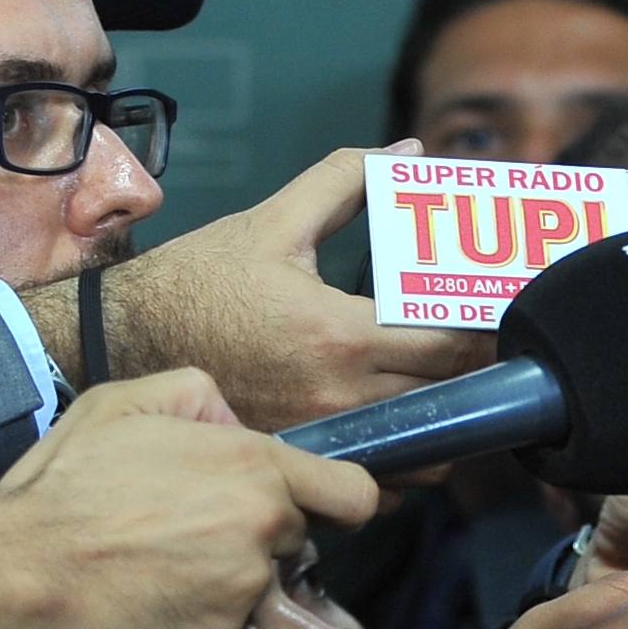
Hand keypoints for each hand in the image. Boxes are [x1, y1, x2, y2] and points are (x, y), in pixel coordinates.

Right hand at [0, 372, 380, 628]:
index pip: (354, 493)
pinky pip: (228, 620)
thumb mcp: (123, 404)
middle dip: (263, 531)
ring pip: (261, 579)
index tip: (319, 507)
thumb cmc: (68, 482)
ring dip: (229, 573)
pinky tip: (155, 591)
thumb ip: (195, 395)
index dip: (339, 500)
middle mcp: (265, 526)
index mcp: (255, 466)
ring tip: (164, 559)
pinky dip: (201, 610)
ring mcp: (246, 585)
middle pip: (297, 535)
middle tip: (199, 527)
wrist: (24, 568)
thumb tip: (232, 420)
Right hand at [52, 145, 484, 432]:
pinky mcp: (305, 461)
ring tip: (456, 385)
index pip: (451, 344)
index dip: (489, 331)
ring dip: (451, 421)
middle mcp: (338, 395)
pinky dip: (409, 457)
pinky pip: (385, 477)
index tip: (505, 314)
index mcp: (338, 333)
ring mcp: (322, 437)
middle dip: (481, 374)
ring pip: (425, 445)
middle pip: (450, 398)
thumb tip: (408, 151)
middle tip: (496, 348)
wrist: (122, 341)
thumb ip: (345, 180)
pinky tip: (408, 422)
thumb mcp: (272, 222)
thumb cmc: (197, 281)